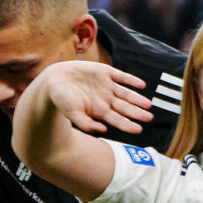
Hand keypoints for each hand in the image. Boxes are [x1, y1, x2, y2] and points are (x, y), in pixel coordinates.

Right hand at [33, 59, 152, 135]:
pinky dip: (131, 80)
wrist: (53, 79)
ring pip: (126, 93)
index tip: (139, 130)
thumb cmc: (60, 99)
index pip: (117, 119)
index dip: (128, 125)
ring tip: (148, 104)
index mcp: (98, 110)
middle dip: (137, 113)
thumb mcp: (71, 114)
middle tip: (149, 118)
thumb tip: (103, 130)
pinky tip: (141, 85)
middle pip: (125, 107)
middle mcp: (105, 99)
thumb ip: (86, 123)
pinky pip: (121, 76)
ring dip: (137, 99)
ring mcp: (106, 85)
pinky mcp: (104, 72)